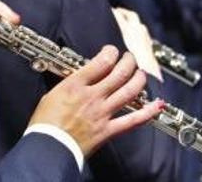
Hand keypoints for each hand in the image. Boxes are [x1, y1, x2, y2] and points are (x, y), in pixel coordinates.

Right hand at [28, 45, 164, 157]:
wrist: (47, 148)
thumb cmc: (45, 124)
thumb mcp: (52, 95)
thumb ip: (70, 84)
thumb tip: (80, 76)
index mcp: (75, 85)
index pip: (101, 61)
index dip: (111, 52)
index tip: (112, 52)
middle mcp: (92, 96)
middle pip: (119, 73)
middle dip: (128, 62)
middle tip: (129, 58)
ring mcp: (102, 113)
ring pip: (129, 92)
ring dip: (139, 80)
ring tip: (140, 74)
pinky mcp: (108, 130)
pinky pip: (132, 120)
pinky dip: (147, 112)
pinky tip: (156, 105)